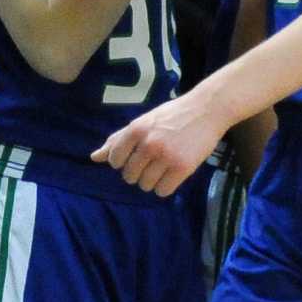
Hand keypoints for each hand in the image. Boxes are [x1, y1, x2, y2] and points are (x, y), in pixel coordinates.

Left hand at [93, 85, 224, 194]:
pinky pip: (163, 191)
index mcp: (136, 129)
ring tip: (164, 166)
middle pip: (129, 176)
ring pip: (145, 185)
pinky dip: (166, 187)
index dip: (124, 161)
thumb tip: (94, 158)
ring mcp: (165, 156)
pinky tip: (173, 174)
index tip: (137, 154)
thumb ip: (118, 139)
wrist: (207, 109)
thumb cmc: (172, 115)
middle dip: (139, 172)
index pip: (115, 160)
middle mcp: (148, 144)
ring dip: (152, 180)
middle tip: (154, 160)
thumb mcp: (143, 122)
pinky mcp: (182, 168)